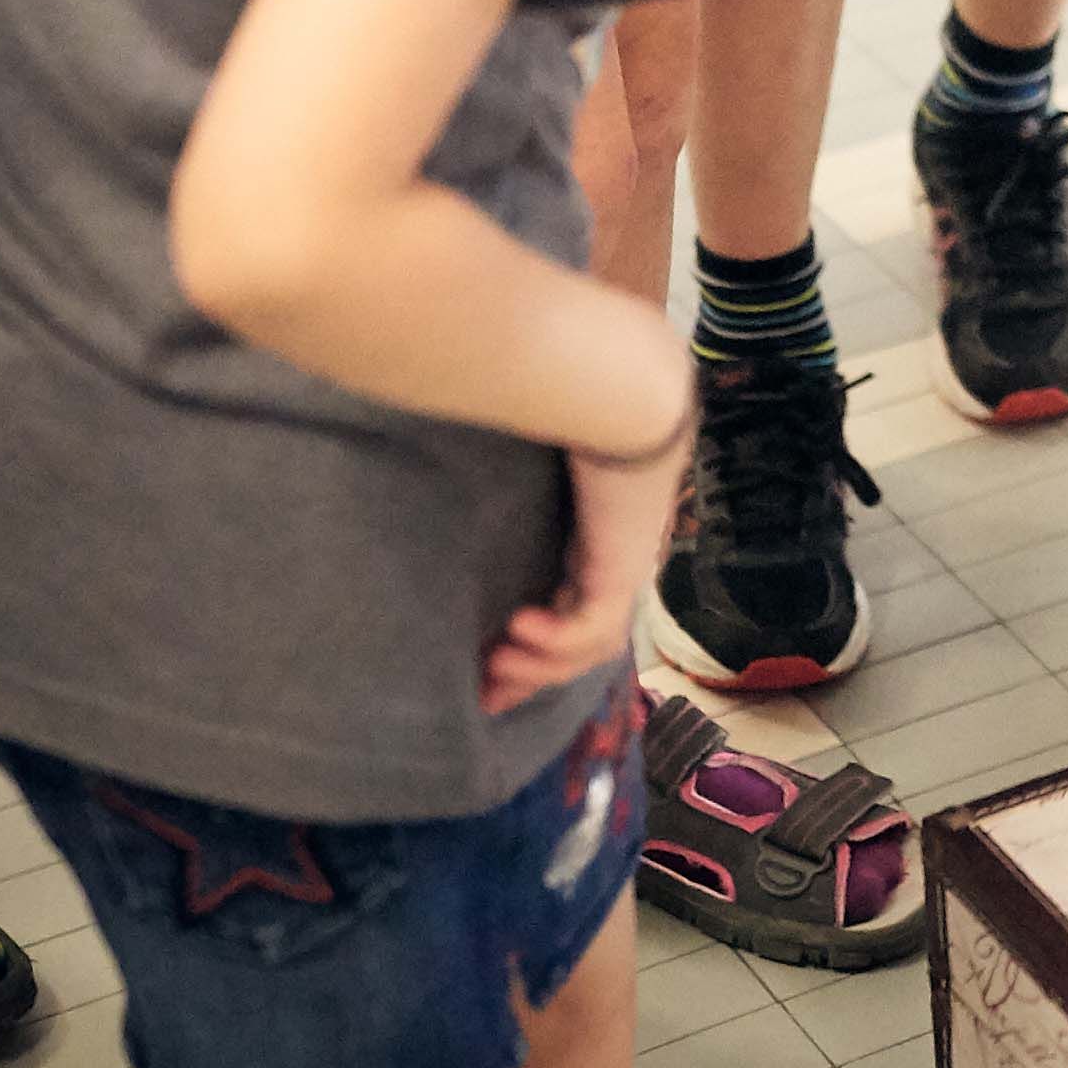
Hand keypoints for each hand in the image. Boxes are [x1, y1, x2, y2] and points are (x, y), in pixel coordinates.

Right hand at [486, 399, 686, 711]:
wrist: (618, 372)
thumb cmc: (567, 383)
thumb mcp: (523, 429)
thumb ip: (496, 447)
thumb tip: (440, 434)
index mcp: (600, 519)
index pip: (576, 595)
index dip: (537, 636)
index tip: (486, 663)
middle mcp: (619, 544)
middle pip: (585, 632)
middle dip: (534, 672)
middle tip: (485, 695)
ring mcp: (627, 557)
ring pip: (592, 641)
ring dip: (541, 666)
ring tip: (494, 670)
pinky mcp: (624, 563)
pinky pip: (593, 625)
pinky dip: (555, 642)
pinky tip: (518, 630)